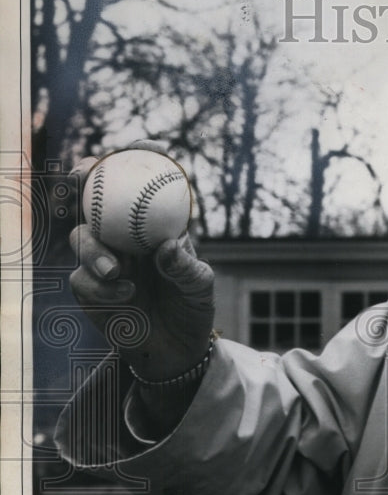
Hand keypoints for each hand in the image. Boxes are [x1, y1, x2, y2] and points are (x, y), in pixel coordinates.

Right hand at [69, 155, 214, 381]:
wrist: (176, 351)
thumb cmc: (191, 309)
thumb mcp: (199, 286)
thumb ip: (186, 267)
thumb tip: (166, 248)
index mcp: (152, 224)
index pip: (143, 183)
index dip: (141, 156)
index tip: (151, 144)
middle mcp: (123, 235)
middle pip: (94, 196)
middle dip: (84, 177)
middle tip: (85, 173)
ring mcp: (102, 259)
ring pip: (81, 235)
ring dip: (94, 248)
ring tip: (116, 270)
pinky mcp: (88, 288)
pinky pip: (82, 277)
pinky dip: (102, 286)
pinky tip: (127, 296)